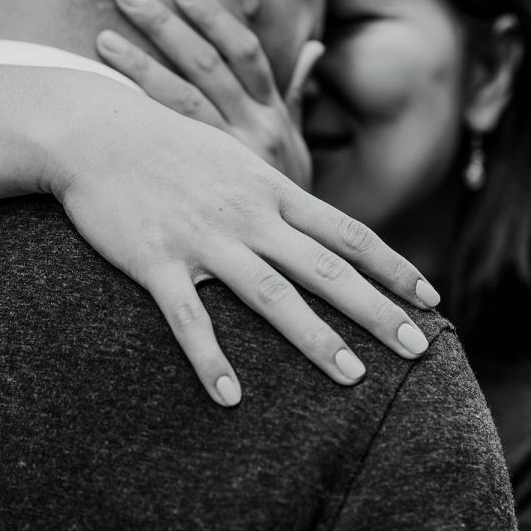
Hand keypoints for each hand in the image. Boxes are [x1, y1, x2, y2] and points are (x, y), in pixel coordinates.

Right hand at [44, 79, 440, 407]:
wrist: (99, 133)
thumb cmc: (173, 147)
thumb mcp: (238, 158)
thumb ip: (279, 193)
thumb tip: (321, 225)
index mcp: (272, 191)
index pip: (349, 234)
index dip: (394, 268)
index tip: (431, 300)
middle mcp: (250, 216)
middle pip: (326, 270)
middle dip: (376, 312)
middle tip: (417, 350)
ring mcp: (205, 240)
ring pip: (271, 296)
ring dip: (315, 339)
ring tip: (353, 378)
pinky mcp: (156, 261)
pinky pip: (188, 319)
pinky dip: (210, 358)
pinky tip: (230, 397)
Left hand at [96, 0, 316, 188]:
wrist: (294, 266)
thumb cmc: (289, 204)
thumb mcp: (298, 150)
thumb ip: (298, 98)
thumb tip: (315, 51)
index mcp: (274, 115)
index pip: (244, 50)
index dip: (213, 17)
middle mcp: (252, 131)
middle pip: (204, 64)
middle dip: (165, 26)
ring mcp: (226, 162)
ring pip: (179, 101)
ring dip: (139, 65)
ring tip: (103, 38)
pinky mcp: (204, 191)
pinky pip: (167, 146)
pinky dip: (138, 119)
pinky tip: (106, 104)